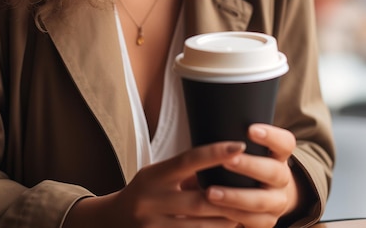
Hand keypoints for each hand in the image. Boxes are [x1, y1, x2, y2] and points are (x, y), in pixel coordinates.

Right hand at [64, 141, 246, 226]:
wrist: (110, 222)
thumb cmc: (143, 192)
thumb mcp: (157, 175)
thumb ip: (184, 172)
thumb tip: (221, 161)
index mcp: (154, 175)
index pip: (188, 160)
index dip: (215, 153)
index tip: (239, 145)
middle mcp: (152, 201)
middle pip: (200, 200)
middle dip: (230, 199)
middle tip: (254, 191)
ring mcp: (154, 227)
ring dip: (227, 223)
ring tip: (248, 216)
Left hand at [204, 124, 299, 227]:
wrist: (264, 195)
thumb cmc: (246, 163)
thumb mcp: (247, 149)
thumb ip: (235, 139)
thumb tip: (207, 123)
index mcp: (279, 156)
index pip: (285, 143)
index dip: (271, 136)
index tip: (250, 129)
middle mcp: (282, 179)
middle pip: (274, 172)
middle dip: (249, 166)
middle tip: (227, 160)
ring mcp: (277, 203)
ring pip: (261, 201)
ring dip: (235, 196)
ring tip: (210, 192)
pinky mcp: (267, 222)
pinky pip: (253, 222)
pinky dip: (232, 215)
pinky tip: (216, 210)